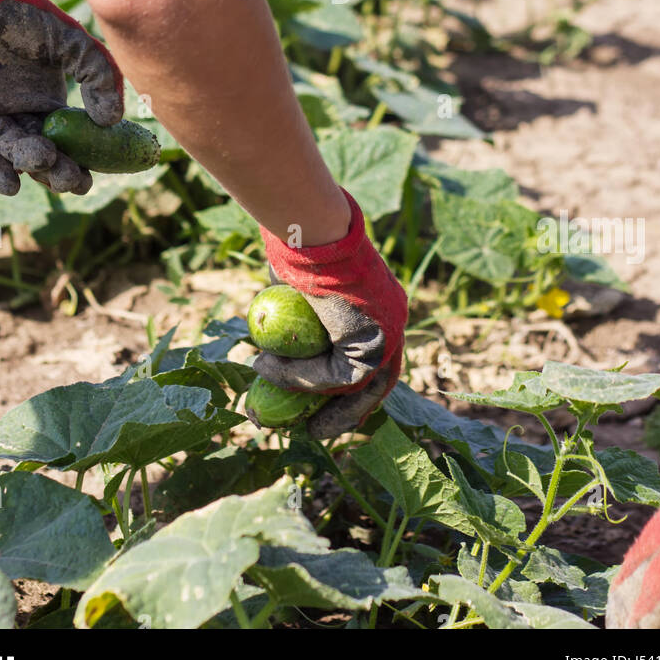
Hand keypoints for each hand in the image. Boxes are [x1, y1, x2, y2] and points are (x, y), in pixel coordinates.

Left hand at [0, 0, 122, 195]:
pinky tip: (9, 181)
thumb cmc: (23, 13)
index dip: (75, 164)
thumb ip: (98, 75)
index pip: (63, 144)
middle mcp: (15, 115)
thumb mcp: (71, 41)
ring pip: (5, 153)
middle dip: (54, 172)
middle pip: (36, 156)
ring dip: (25, 164)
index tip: (88, 177)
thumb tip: (112, 120)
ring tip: (41, 162)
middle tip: (69, 179)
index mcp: (44, 103)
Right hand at [251, 189, 407, 438]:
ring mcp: (387, 333)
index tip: (322, 408)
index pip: (372, 358)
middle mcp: (392, 321)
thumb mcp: (298, 284)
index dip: (349, 389)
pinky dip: (298, 379)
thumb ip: (296, 314)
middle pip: (373, 384)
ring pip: (349, 386)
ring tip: (273, 402)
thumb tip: (270, 336)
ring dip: (307, 397)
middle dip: (343, 414)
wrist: (312, 228)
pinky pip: (334, 377)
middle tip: (310, 431)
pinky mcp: (371, 343)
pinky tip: (267, 367)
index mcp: (381, 306)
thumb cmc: (301, 243)